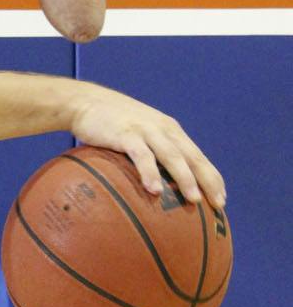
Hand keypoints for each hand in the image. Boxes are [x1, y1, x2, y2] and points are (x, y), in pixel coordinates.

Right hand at [70, 83, 225, 207]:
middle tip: (218, 204)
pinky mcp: (126, 134)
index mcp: (171, 131)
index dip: (212, 178)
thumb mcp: (138, 135)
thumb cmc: (111, 123)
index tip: (221, 200)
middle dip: (208, 181)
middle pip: (193, 157)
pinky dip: (150, 173)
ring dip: (185, 179)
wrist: (85, 101)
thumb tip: (158, 188)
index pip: (198, 156)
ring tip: (194, 200)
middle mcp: (164, 129)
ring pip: (172, 156)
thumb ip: (150, 154)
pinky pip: (142, 156)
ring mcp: (146, 130)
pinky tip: (154, 191)